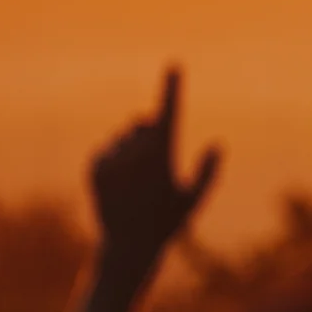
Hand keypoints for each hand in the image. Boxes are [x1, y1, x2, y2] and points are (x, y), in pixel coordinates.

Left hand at [89, 67, 221, 266]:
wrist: (127, 246)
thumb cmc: (167, 223)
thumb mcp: (194, 199)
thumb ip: (207, 171)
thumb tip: (217, 144)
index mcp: (162, 153)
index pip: (169, 111)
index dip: (172, 87)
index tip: (174, 66)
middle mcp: (134, 151)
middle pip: (142, 124)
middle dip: (148, 135)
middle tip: (153, 166)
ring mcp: (112, 158)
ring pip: (122, 138)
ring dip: (130, 151)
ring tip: (135, 184)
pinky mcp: (94, 166)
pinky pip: (105, 151)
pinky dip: (113, 162)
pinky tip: (119, 187)